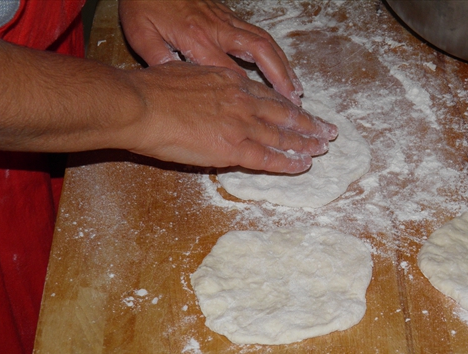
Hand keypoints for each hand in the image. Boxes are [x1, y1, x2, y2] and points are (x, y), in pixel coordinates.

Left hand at [119, 0, 303, 105]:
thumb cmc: (144, 5)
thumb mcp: (142, 34)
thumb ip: (160, 60)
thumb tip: (176, 85)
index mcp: (197, 39)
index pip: (230, 71)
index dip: (249, 94)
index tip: (262, 113)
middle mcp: (219, 30)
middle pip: (260, 52)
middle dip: (280, 78)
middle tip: (295, 101)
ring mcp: (226, 21)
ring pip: (265, 42)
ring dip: (284, 66)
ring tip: (297, 89)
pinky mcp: (229, 16)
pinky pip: (260, 35)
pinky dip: (276, 54)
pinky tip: (283, 68)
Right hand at [125, 61, 336, 172]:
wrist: (139, 105)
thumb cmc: (152, 90)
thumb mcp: (185, 74)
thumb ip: (205, 87)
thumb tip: (209, 97)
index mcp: (229, 81)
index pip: (267, 96)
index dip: (287, 105)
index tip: (301, 111)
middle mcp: (241, 100)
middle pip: (284, 113)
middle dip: (308, 123)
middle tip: (327, 131)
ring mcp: (240, 123)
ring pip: (282, 135)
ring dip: (306, 142)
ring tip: (323, 148)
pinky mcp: (233, 147)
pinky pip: (268, 157)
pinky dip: (288, 162)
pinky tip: (303, 165)